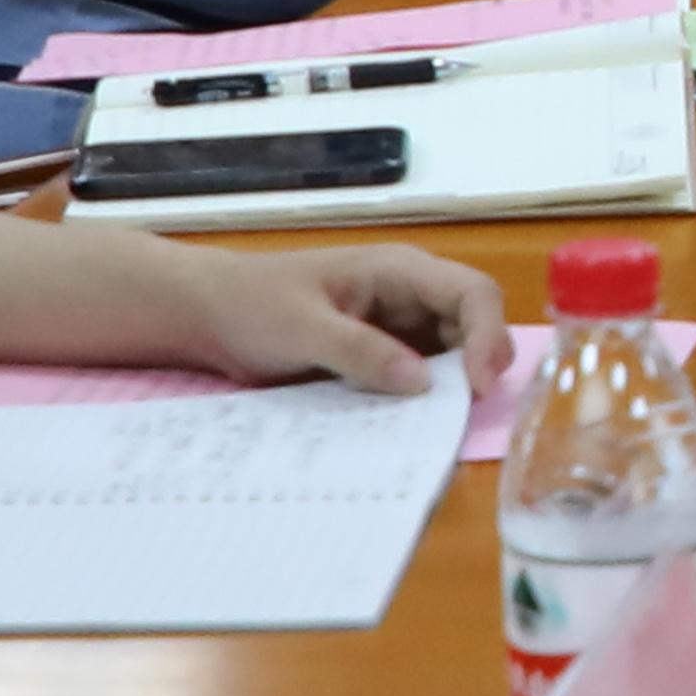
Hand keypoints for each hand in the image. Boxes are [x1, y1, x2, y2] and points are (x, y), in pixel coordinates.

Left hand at [171, 240, 509, 402]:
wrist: (208, 314)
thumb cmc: (251, 305)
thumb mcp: (301, 328)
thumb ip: (360, 351)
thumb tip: (422, 383)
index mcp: (398, 270)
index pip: (472, 294)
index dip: (487, 337)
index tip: (477, 388)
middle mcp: (411, 295)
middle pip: (474, 325)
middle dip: (481, 366)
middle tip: (468, 414)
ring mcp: (399, 325)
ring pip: (454, 354)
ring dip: (455, 387)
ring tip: (443, 425)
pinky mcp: (384, 354)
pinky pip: (421, 375)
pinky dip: (426, 399)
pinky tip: (414, 424)